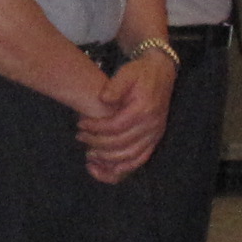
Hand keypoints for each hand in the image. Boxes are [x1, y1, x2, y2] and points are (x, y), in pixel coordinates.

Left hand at [77, 50, 173, 181]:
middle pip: (121, 144)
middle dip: (97, 143)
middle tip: (80, 136)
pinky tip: (107, 166)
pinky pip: (140, 160)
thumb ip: (115, 86)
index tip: (80, 124)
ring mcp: (155, 135)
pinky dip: (123, 167)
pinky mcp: (154, 140)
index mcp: (143, 110)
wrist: (161, 73)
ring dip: (108, 159)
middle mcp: (151, 126)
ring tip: (89, 153)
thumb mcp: (126, 73)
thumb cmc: (140, 73)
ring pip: (131, 157)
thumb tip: (103, 99)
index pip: (115, 126)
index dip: (95, 128)